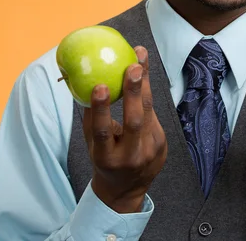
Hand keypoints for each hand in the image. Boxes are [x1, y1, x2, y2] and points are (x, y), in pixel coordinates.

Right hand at [82, 46, 167, 212]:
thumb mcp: (93, 145)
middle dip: (134, 91)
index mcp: (106, 157)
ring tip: (140, 57)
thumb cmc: (104, 158)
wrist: (127, 188)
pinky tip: (142, 73)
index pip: (103, 132)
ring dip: (144, 83)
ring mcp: (150, 151)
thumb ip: (92, 118)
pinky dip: (145, 93)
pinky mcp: (162, 143)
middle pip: (134, 121)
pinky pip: (153, 113)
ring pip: (148, 112)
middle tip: (133, 65)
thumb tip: (83, 82)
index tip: (99, 85)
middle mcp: (130, 156)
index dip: (101, 109)